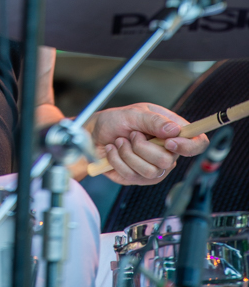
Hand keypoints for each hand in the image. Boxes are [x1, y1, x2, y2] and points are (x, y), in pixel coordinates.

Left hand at [90, 103, 207, 184]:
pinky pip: (132, 175)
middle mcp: (167, 151)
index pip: (197, 142)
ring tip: (120, 141)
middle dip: (143, 146)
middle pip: (168, 161)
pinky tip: (113, 150)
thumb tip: (175, 130)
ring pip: (150, 170)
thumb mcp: (133, 113)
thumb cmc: (115, 120)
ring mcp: (154, 167)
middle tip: (131, 134)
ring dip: (128, 153)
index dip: (189, 146)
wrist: (94, 135)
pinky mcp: (139, 178)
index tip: (169, 141)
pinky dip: (117, 159)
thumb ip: (153, 120)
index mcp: (171, 131)